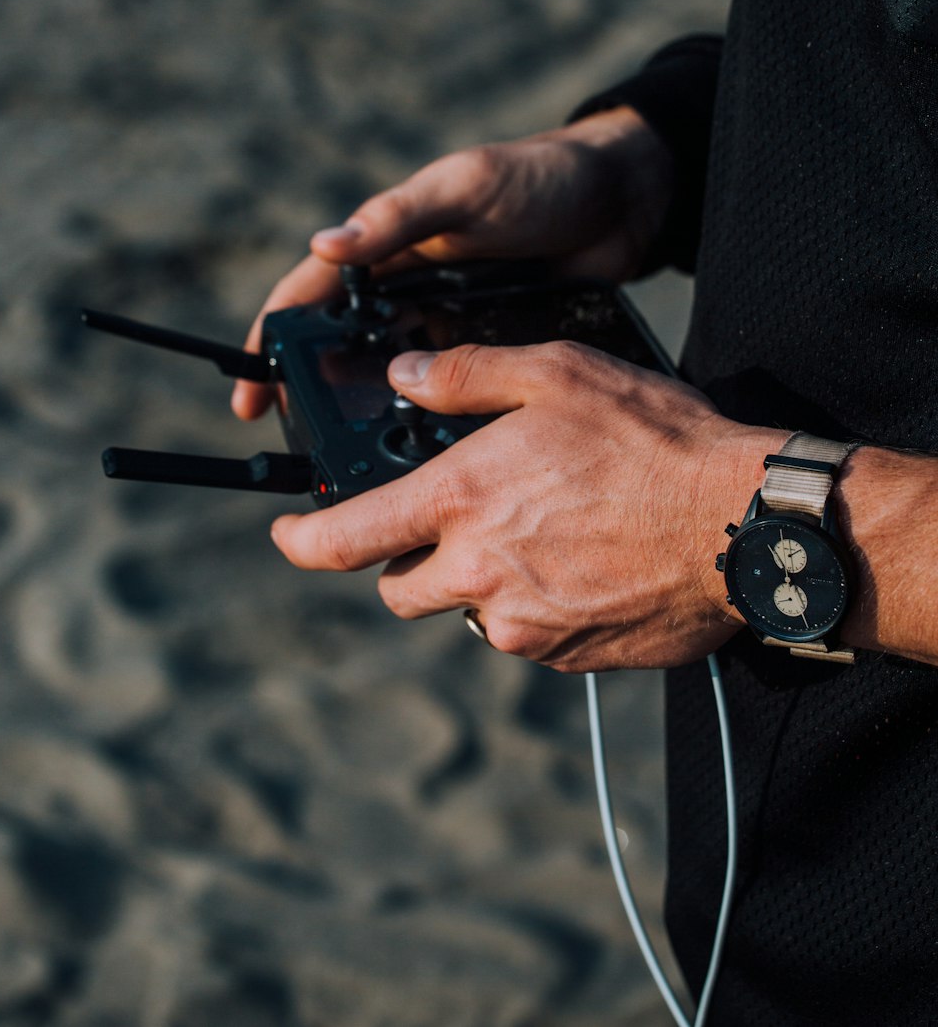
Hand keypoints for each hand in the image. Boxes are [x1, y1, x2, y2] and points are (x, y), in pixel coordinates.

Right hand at [232, 107, 673, 420]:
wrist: (623, 202)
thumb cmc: (536, 177)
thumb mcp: (465, 190)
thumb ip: (400, 217)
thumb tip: (325, 245)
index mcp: (385, 246)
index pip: (308, 298)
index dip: (271, 345)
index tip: (249, 398)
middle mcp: (405, 291)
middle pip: (342, 353)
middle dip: (317, 398)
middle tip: (303, 452)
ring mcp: (446, 324)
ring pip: (393, 383)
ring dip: (375, 421)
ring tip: (364, 470)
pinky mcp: (489, 352)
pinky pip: (454, 396)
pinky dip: (439, 425)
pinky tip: (437, 460)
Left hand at [270, 341, 781, 671]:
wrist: (742, 525)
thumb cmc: (655, 440)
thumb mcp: (556, 376)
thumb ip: (465, 376)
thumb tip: (403, 377)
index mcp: (462, 500)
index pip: (346, 539)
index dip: (302, 540)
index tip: (288, 535)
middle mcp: (480, 572)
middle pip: (400, 588)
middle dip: (407, 559)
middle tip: (456, 520)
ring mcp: (523, 624)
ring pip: (468, 611)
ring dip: (481, 579)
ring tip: (545, 530)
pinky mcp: (568, 655)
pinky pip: (525, 634)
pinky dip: (534, 604)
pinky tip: (582, 561)